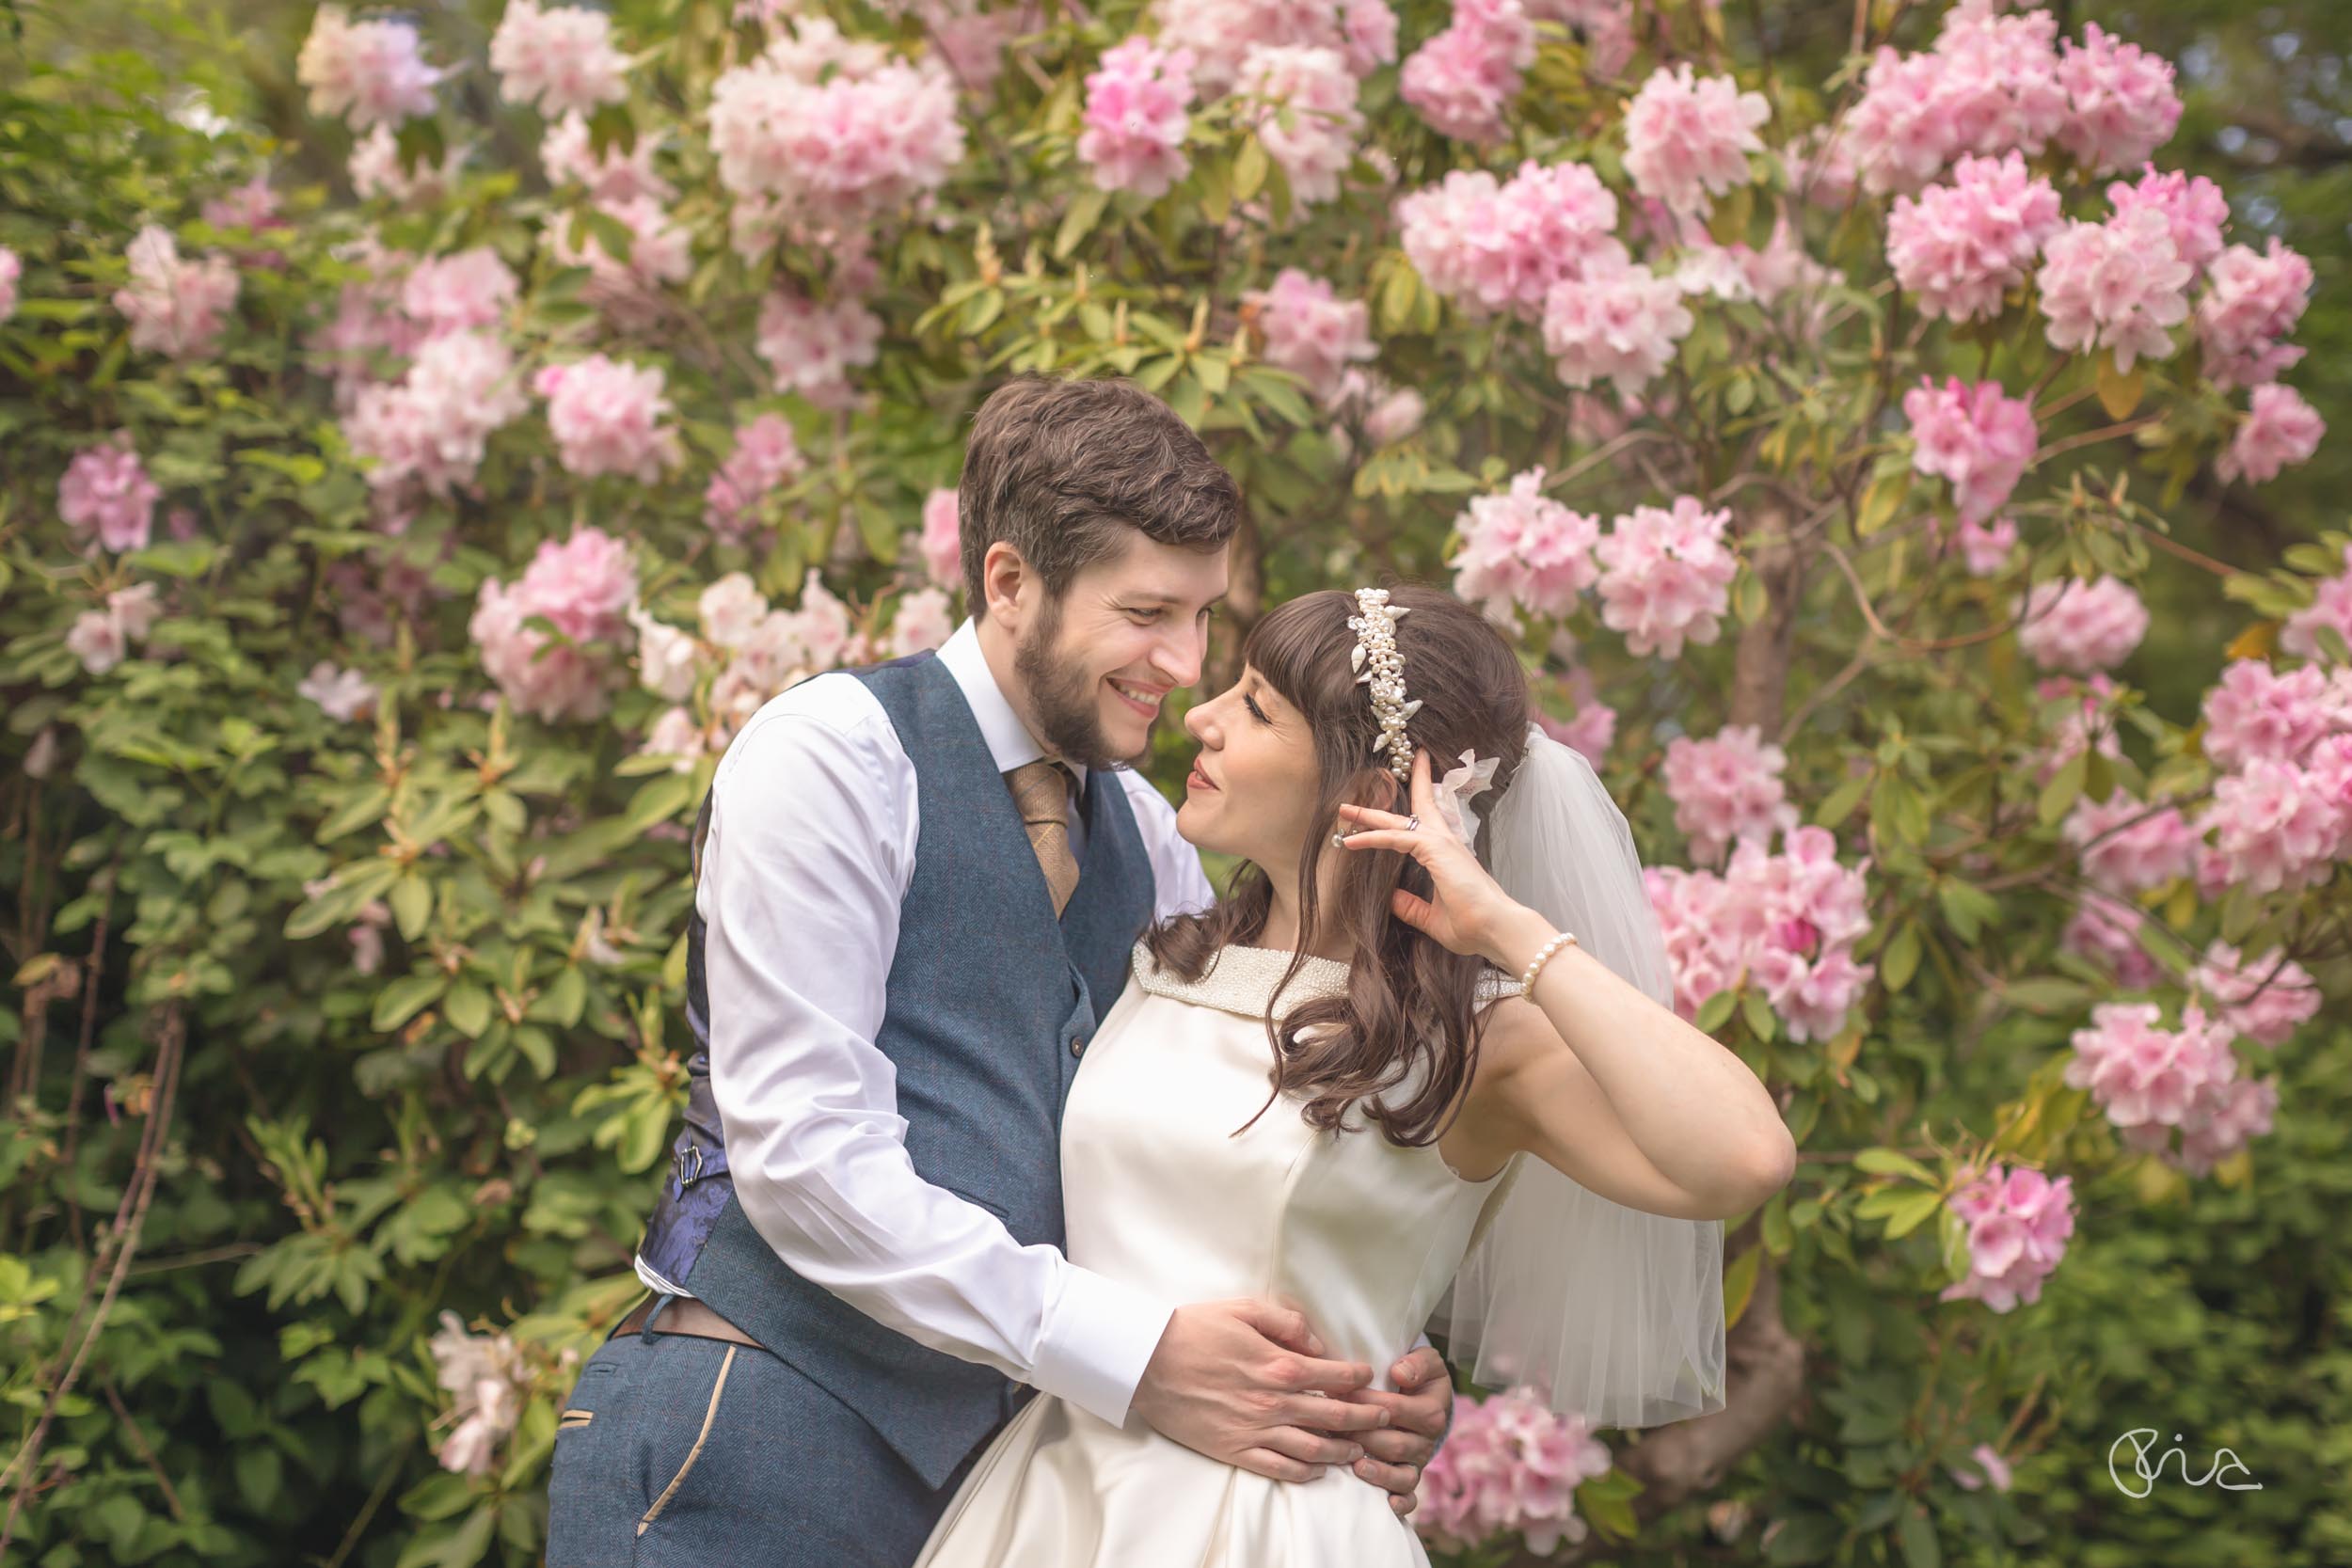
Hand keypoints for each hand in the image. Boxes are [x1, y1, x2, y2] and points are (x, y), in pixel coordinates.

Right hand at [1130, 1299, 1390, 1483]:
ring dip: (1344, 1449)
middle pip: (1335, 1416)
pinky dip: (1307, 1472)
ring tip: (1360, 1448)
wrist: (1146, 1362)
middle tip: (1385, 1419)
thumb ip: (1287, 1322)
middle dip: (1367, 1418)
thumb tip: (1317, 1343)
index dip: (1359, 1378)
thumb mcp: (1244, 1309)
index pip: (1335, 1375)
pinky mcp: (1236, 1451)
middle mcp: (1274, 1402)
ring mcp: (1256, 1430)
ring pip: (1315, 1448)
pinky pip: (1282, 1469)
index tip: (1370, 1377)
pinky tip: (1319, 1468)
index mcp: (1278, 1364)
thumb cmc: (1193, 1329)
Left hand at [1324, 1345, 1451, 1517]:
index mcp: (1431, 1411)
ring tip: (1356, 1466)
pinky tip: (1386, 1504)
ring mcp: (1418, 1462)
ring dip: (1378, 1472)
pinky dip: (1401, 1503)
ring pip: (1402, 1475)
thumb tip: (1400, 1374)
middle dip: (1363, 1438)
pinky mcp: (1411, 1478)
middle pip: (1395, 1444)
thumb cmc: (1418, 1376)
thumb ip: (1417, 1363)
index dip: (1366, 1403)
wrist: (1426, 1396)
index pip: (1396, 1409)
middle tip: (1333, 1430)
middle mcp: (1426, 1441)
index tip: (1338, 1393)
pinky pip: (1410, 1496)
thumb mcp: (1426, 1360)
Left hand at [1335, 747, 1527, 966]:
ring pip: (1399, 819)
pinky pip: (1396, 837)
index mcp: (1445, 855)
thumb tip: (1391, 898)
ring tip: (1344, 808)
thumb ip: (1411, 907)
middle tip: (1356, 797)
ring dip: (1369, 814)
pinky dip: (1374, 837)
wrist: (1495, 930)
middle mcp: (1444, 843)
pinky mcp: (1435, 849)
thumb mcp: (1432, 918)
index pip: (1422, 824)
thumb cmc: (1474, 925)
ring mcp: (1441, 843)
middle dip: (1385, 802)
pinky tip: (1353, 840)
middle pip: (1413, 809)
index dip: (1403, 815)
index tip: (1387, 807)